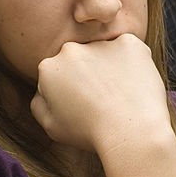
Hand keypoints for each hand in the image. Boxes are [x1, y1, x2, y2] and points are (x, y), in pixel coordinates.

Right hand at [30, 33, 169, 153]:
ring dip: (110, 66)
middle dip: (88, 72)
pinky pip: (129, 50)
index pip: (57, 73)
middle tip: (104, 98)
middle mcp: (71, 49)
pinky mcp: (129, 42)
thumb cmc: (91, 133)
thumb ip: (40, 103)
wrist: (131, 130)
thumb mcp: (52, 127)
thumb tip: (43, 89)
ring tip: (121, 94)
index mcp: (48, 68)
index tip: (84, 104)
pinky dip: (133, 63)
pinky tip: (135, 84)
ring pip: (105, 52)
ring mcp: (101, 43)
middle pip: (80, 58)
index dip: (71, 90)